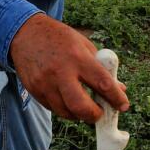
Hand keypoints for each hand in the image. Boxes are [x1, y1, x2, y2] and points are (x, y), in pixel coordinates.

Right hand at [9, 14, 129, 123]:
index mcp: (78, 57)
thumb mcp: (84, 45)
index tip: (123, 105)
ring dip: (78, 115)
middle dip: (94, 116)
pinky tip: (66, 98)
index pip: (103, 83)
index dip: (116, 98)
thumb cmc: (60, 39)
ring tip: (83, 107)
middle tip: (99, 114)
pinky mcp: (34, 90)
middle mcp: (60, 71)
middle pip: (81, 106)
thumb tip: (119, 89)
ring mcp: (44, 83)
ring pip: (65, 112)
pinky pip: (53, 108)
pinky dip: (63, 108)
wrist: (26, 33)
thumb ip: (101, 68)